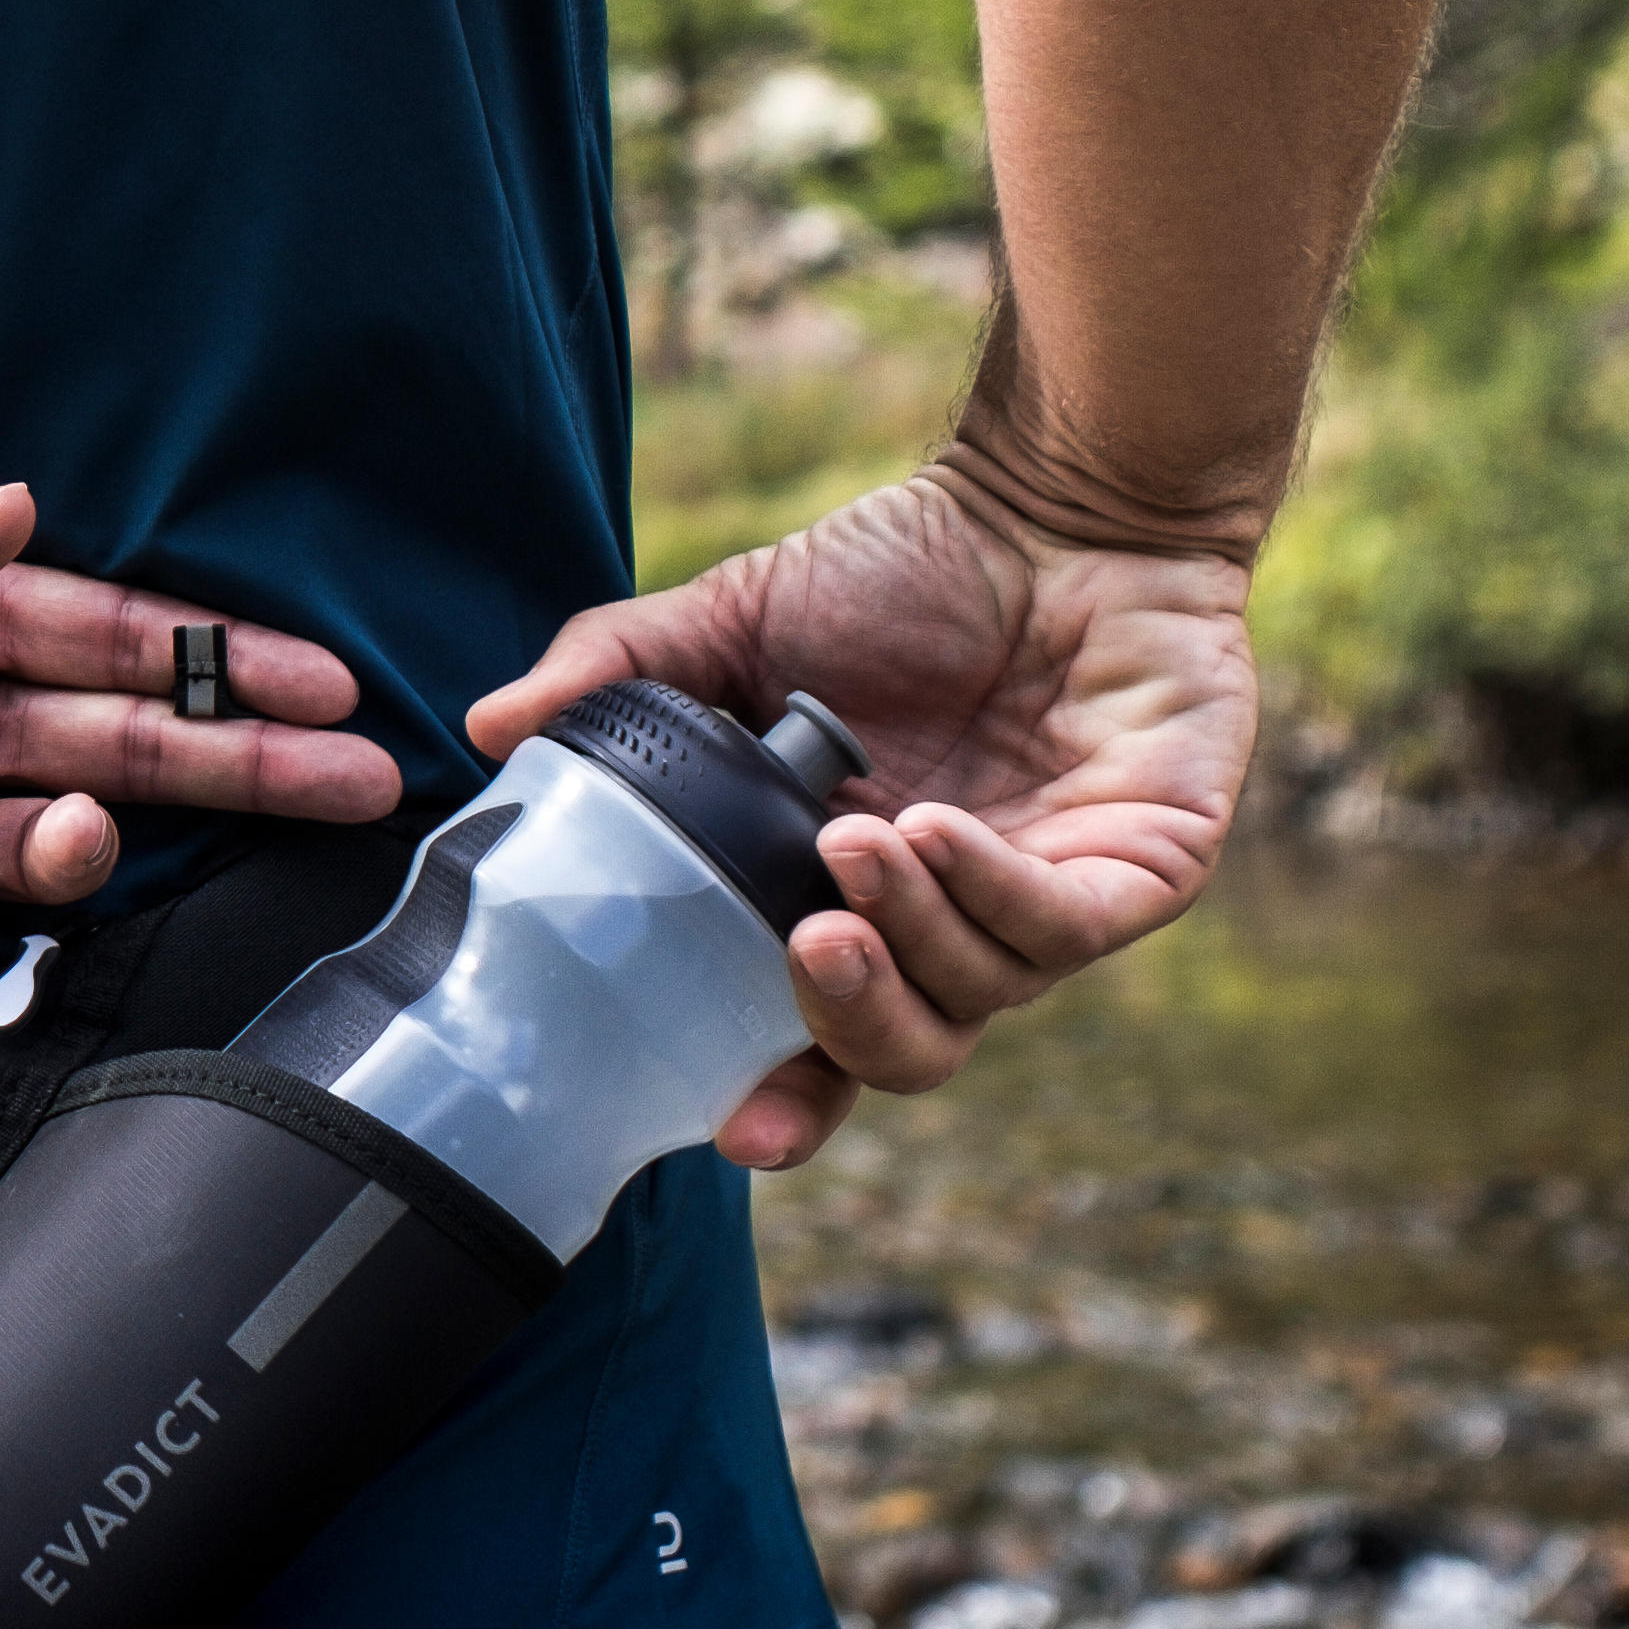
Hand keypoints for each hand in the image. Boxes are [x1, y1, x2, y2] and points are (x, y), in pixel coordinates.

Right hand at [467, 460, 1250, 1167]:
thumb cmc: (906, 570)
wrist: (1059, 501)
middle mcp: (950, 927)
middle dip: (847, 1031)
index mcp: (851, 902)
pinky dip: (992, 892)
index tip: (734, 1126)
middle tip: (805, 950)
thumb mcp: (734, 621)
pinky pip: (1067, 927)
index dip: (781, 1098)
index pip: (816, 1045)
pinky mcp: (1144, 866)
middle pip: (904, 1055)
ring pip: (980, 994)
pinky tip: (935, 829)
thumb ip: (617, 676)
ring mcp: (1050, 902)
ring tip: (853, 839)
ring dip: (910, 930)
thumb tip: (484, 728)